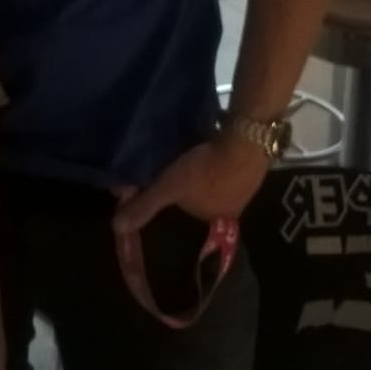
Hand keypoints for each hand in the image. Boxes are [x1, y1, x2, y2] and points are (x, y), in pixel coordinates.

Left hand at [113, 136, 268, 233]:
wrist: (246, 142)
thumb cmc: (206, 170)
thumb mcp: (170, 186)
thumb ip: (146, 205)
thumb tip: (117, 227)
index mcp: (213, 219)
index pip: (187, 210)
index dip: (174, 195)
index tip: (166, 179)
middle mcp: (232, 210)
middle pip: (203, 197)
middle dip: (191, 184)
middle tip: (179, 163)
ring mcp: (246, 189)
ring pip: (217, 182)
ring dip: (206, 170)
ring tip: (194, 153)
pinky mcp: (253, 168)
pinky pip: (229, 167)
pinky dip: (220, 159)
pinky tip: (213, 147)